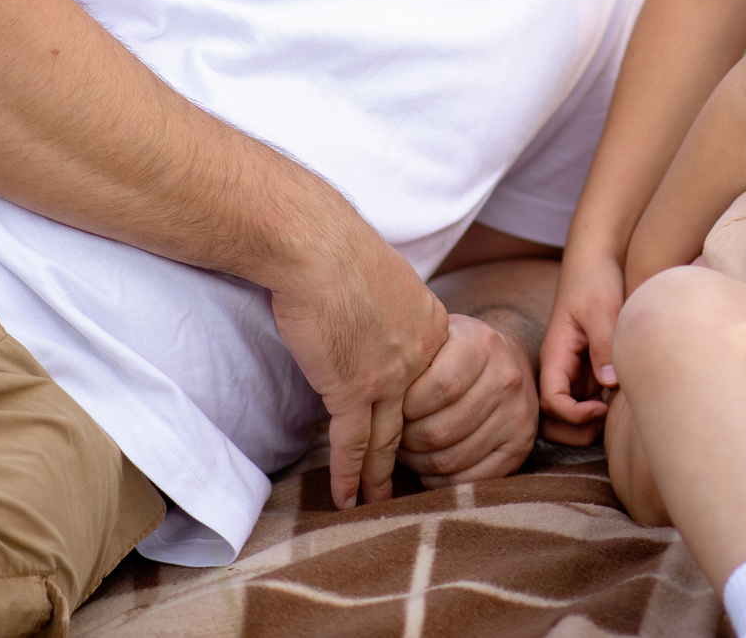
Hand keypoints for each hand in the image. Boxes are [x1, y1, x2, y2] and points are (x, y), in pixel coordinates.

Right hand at [267, 231, 451, 508]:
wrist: (314, 243)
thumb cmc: (336, 246)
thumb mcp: (383, 277)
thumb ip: (387, 306)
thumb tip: (372, 314)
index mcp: (429, 324)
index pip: (431, 379)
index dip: (423, 409)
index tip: (419, 429)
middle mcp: (418, 354)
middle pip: (417, 416)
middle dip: (411, 451)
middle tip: (412, 479)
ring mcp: (390, 375)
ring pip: (388, 439)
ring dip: (381, 476)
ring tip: (381, 502)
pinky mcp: (352, 387)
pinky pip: (352, 444)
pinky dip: (349, 475)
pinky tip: (348, 499)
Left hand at [399, 312, 543, 485]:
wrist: (507, 362)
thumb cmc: (454, 352)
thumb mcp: (436, 338)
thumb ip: (409, 357)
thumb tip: (369, 393)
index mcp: (482, 344)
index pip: (440, 386)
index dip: (407, 407)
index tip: (392, 408)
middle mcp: (506, 379)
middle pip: (440, 430)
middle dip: (405, 440)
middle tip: (392, 436)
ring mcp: (517, 416)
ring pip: (450, 459)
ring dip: (417, 462)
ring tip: (407, 449)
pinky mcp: (520, 448)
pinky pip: (468, 480)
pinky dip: (438, 480)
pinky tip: (428, 465)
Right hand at [538, 246, 623, 437]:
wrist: (597, 262)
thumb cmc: (595, 281)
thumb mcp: (602, 309)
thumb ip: (604, 345)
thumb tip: (609, 384)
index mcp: (555, 353)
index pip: (550, 400)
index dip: (573, 414)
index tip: (602, 406)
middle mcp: (559, 367)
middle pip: (551, 417)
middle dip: (575, 429)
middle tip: (607, 420)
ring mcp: (573, 370)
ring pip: (567, 414)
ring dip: (587, 424)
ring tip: (615, 413)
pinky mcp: (588, 369)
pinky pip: (586, 401)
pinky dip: (600, 411)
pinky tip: (622, 401)